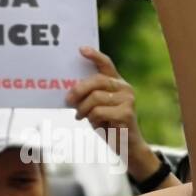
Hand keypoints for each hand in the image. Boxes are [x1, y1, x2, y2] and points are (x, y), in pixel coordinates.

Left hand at [67, 46, 160, 179]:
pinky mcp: (127, 113)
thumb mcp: (96, 105)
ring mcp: (128, 99)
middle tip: (67, 101)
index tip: (81, 50)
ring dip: (83, 109)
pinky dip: (92, 119)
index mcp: (117, 82)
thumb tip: (68, 90)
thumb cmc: (107, 122)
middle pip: (96, 80)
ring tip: (81, 116)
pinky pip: (98, 111)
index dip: (94, 55)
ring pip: (95, 97)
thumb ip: (88, 94)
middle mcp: (125, 87)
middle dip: (78, 90)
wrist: (126, 145)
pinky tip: (95, 124)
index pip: (106, 64)